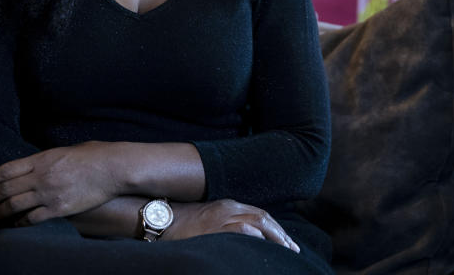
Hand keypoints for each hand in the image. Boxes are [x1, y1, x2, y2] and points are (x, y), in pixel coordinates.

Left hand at [0, 142, 120, 224]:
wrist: (114, 168)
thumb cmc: (95, 155)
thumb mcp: (67, 149)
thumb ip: (49, 158)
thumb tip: (39, 164)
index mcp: (42, 158)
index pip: (6, 170)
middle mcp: (41, 176)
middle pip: (6, 189)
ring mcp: (49, 193)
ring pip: (15, 205)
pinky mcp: (59, 208)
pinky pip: (33, 218)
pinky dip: (20, 222)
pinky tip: (15, 224)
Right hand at [165, 199, 299, 252]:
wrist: (161, 218)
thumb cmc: (182, 222)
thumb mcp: (208, 219)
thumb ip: (225, 223)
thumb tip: (245, 237)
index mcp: (229, 205)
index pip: (260, 215)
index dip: (276, 228)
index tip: (287, 242)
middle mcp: (229, 208)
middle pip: (263, 217)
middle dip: (281, 233)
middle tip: (293, 249)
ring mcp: (222, 217)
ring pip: (258, 222)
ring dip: (275, 236)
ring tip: (285, 249)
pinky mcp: (215, 227)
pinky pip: (241, 229)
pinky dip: (255, 236)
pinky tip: (263, 244)